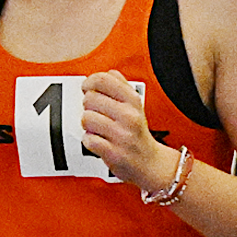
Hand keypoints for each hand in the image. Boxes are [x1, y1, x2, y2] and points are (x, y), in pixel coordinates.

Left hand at [79, 70, 170, 190]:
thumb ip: (121, 86)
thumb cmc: (137, 133)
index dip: (89, 82)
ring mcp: (121, 135)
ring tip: (97, 129)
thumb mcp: (135, 105)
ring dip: (87, 125)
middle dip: (88, 106)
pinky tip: (98, 141)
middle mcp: (128, 115)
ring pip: (86, 118)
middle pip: (90, 99)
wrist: (150, 163)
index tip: (87, 88)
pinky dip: (89, 141)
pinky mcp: (113, 152)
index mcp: (133, 100)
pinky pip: (88, 139)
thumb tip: (107, 73)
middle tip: (96, 114)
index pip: (103, 80)